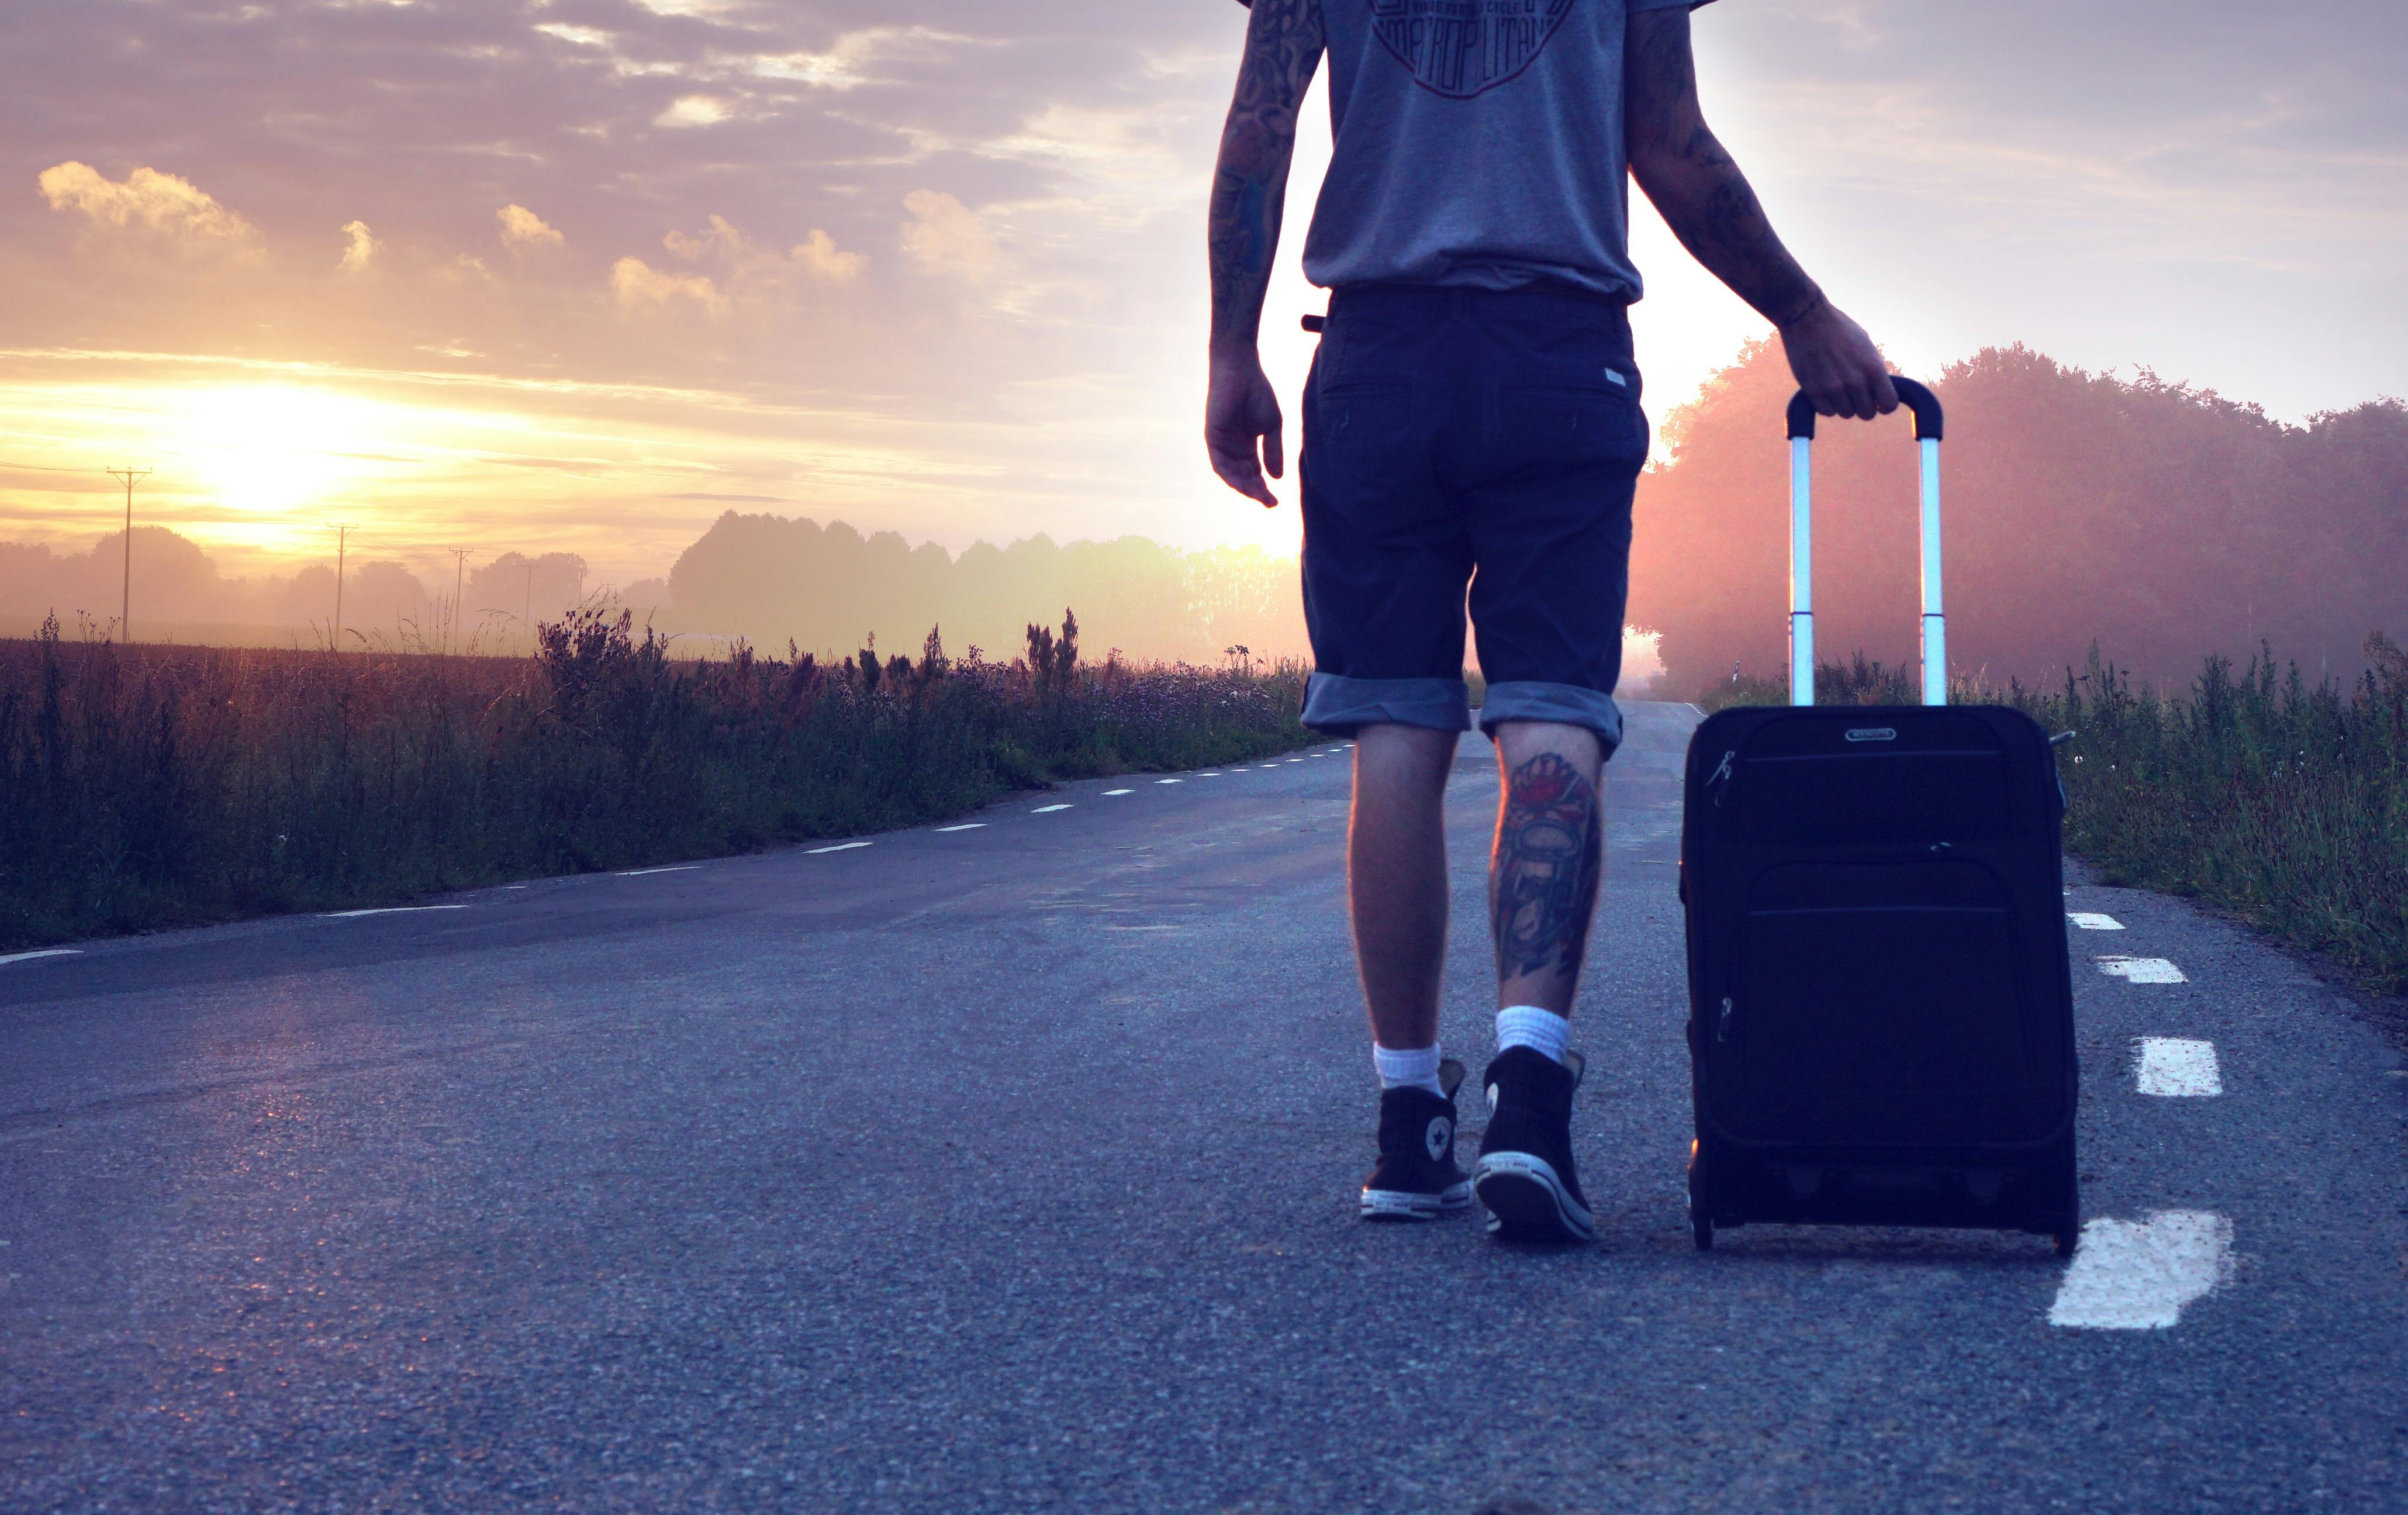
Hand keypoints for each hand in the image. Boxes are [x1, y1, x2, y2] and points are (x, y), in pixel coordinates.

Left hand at [1206, 348, 1284, 507]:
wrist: (1241, 370)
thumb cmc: (1257, 392)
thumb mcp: (1271, 427)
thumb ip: (1272, 452)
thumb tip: (1278, 478)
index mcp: (1246, 444)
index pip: (1254, 472)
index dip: (1264, 487)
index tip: (1275, 500)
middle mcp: (1232, 447)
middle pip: (1243, 476)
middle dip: (1256, 491)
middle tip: (1270, 503)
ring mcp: (1221, 443)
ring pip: (1231, 474)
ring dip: (1245, 487)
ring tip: (1260, 496)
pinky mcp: (1212, 437)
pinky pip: (1220, 464)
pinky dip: (1231, 475)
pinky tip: (1245, 483)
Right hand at [1779, 296, 1896, 421]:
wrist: (1807, 318)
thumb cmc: (1840, 329)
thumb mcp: (1866, 346)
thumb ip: (1873, 370)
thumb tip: (1878, 391)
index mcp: (1872, 368)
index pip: (1889, 404)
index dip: (1885, 405)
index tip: (1878, 401)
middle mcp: (1854, 381)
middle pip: (1867, 414)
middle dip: (1864, 406)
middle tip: (1856, 394)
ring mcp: (1832, 387)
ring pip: (1846, 414)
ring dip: (1844, 405)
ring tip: (1838, 388)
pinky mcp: (1812, 390)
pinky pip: (1826, 411)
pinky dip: (1827, 405)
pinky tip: (1825, 390)